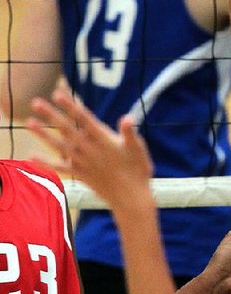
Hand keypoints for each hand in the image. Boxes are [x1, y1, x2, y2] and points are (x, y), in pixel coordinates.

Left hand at [27, 81, 152, 212]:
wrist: (131, 199)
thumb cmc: (138, 172)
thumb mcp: (138, 149)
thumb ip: (130, 133)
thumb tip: (127, 118)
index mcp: (104, 140)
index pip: (84, 119)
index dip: (71, 106)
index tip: (58, 94)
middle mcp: (90, 150)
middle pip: (67, 129)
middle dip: (51, 115)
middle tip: (35, 102)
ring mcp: (83, 163)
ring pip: (59, 146)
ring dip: (43, 134)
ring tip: (28, 123)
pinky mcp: (81, 175)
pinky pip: (61, 167)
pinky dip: (46, 162)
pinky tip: (31, 156)